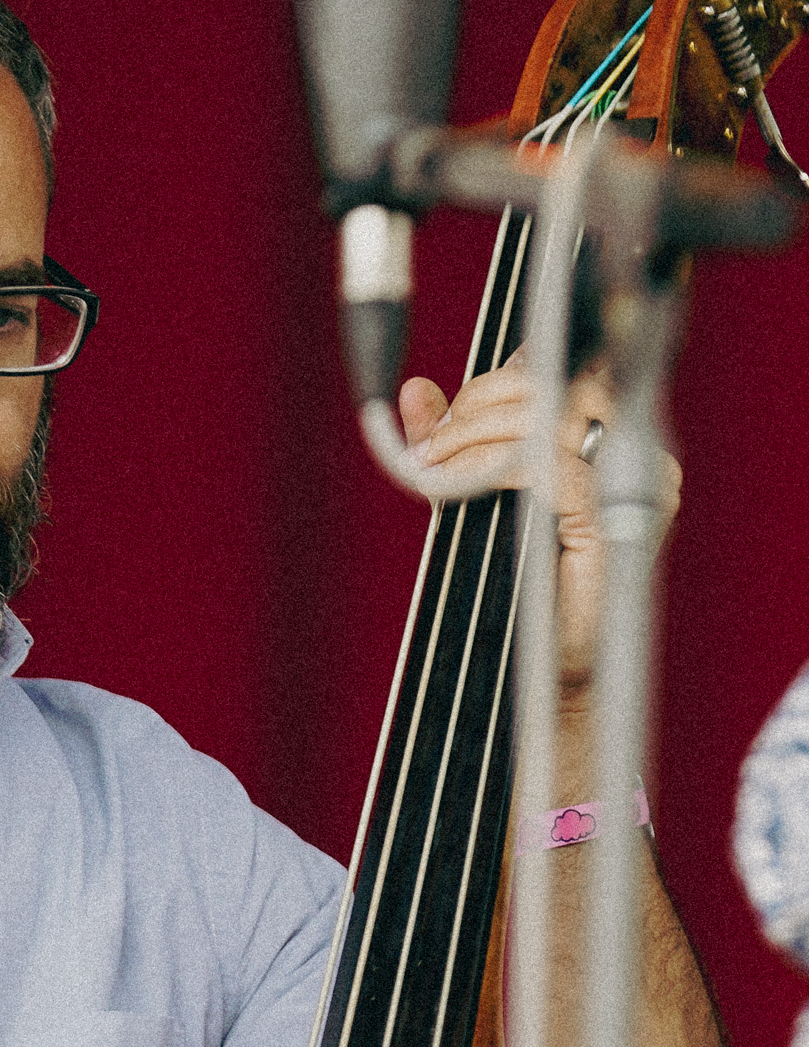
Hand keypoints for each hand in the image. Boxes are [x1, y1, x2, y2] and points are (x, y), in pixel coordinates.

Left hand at [398, 352, 681, 692]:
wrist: (545, 670)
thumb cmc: (518, 591)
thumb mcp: (471, 500)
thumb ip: (453, 443)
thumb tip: (414, 389)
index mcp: (605, 436)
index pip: (553, 375)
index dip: (491, 385)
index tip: (441, 423)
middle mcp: (629, 451)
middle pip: (552, 387)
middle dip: (476, 407)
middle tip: (431, 447)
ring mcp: (631, 484)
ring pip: (550, 418)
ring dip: (476, 435)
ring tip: (435, 467)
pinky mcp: (616, 518)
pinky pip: (551, 468)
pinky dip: (494, 468)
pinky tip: (462, 484)